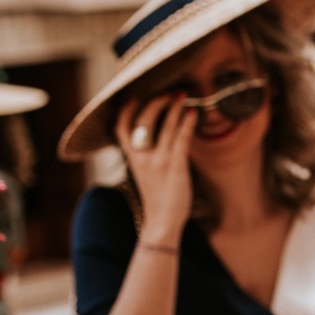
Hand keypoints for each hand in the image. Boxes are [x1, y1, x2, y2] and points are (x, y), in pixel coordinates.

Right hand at [115, 94, 196, 240]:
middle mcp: (142, 157)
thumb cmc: (158, 198)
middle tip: (170, 93)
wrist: (161, 222)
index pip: (122, 128)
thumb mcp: (147, 174)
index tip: (134, 96)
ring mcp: (158, 161)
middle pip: (144, 121)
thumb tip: (162, 138)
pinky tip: (192, 113)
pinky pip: (180, 140)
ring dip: (174, 108)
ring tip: (183, 95)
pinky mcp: (174, 167)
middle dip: (156, 103)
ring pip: (164, 127)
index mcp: (133, 158)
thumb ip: (149, 156)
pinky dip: (186, 124)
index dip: (126, 110)